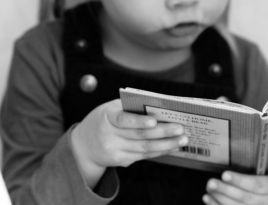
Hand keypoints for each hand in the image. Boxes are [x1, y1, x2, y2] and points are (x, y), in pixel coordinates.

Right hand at [71, 99, 187, 186]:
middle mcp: (109, 135)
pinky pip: (144, 156)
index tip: (154, 121)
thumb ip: (131, 107)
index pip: (122, 119)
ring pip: (144, 148)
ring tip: (183, 139)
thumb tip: (160, 108)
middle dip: (163, 132)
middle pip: (139, 136)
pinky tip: (173, 146)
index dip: (138, 121)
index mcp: (106, 117)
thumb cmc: (105, 119)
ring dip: (166, 144)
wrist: (84, 144)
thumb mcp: (112, 108)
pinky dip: (160, 151)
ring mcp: (115, 151)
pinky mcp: (121, 161)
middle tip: (180, 128)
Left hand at [203, 171, 267, 204]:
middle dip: (225, 190)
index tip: (224, 174)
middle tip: (211, 182)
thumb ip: (252, 172)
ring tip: (208, 190)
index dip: (240, 180)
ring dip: (219, 199)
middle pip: (246, 198)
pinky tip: (208, 199)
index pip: (257, 185)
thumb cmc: (265, 183)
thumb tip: (227, 170)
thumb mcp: (265, 174)